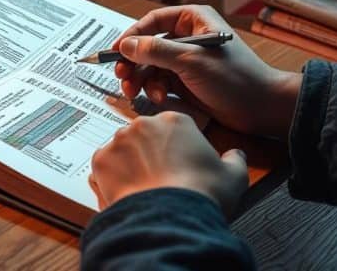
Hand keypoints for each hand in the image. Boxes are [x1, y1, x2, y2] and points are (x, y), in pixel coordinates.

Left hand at [89, 112, 248, 213]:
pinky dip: (112, 178)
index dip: (174, 148)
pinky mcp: (100, 160)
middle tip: (160, 178)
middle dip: (149, 154)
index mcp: (175, 121)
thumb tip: (236, 155)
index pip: (170, 128)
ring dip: (129, 165)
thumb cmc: (201, 193)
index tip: (177, 163)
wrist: (170, 216)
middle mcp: (143, 124)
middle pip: (144, 136)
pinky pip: (104, 167)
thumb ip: (235, 160)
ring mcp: (118, 140)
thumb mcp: (233, 176)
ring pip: (122, 150)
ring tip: (144, 188)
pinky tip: (128, 192)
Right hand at [112, 5, 300, 138]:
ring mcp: (186, 61)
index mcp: (193, 20)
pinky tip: (159, 98)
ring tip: (135, 92)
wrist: (261, 108)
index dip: (131, 35)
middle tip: (121, 76)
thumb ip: (156, 51)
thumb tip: (125, 45)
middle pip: (147, 45)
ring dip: (141, 79)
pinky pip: (160, 82)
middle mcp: (188, 37)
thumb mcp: (192, 61)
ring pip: (150, 66)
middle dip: (133, 62)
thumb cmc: (235, 78)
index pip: (153, 22)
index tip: (115, 50)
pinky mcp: (186, 81)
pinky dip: (154, 90)